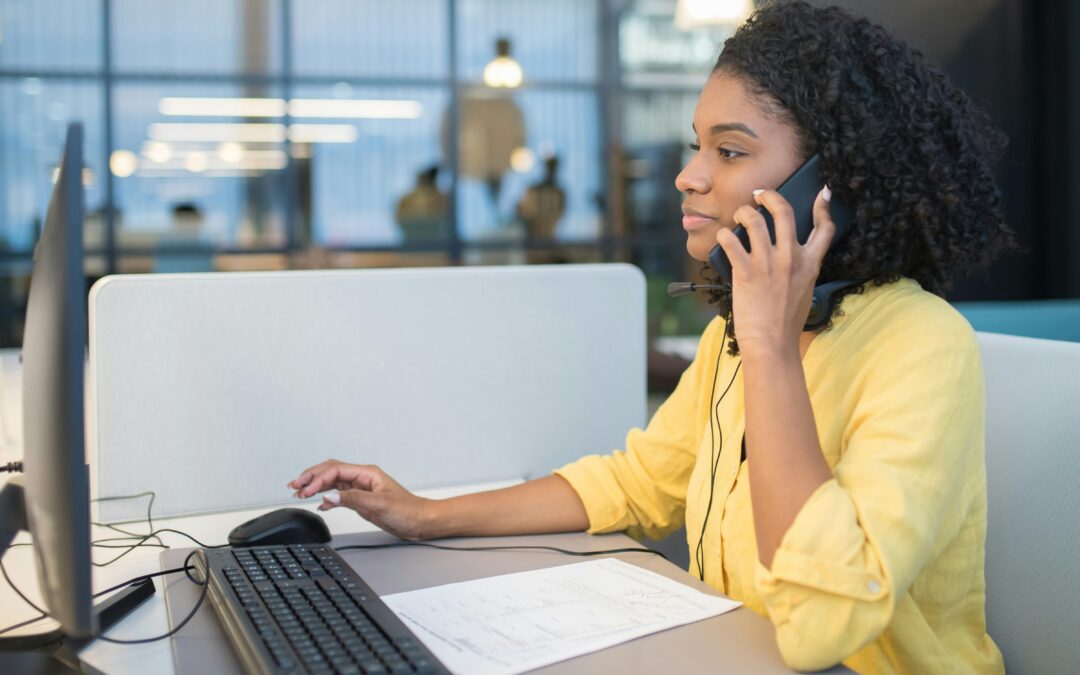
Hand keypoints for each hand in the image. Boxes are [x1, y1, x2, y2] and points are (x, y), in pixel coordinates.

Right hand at [287, 460, 434, 540]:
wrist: (420, 521)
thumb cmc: (408, 510)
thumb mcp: (380, 504)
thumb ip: (354, 499)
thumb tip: (330, 496)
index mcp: (367, 473)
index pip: (335, 470)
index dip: (318, 479)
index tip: (306, 490)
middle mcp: (362, 478)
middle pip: (330, 472)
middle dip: (311, 477)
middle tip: (294, 486)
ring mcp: (361, 488)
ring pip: (332, 483)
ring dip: (316, 486)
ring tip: (300, 493)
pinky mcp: (361, 500)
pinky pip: (339, 495)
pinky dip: (327, 498)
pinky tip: (320, 503)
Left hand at [715, 186, 835, 357]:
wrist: (772, 344)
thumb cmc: (785, 324)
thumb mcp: (804, 292)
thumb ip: (800, 270)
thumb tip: (789, 255)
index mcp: (810, 264)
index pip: (825, 229)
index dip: (824, 207)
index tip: (821, 193)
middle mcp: (791, 258)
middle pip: (784, 211)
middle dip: (770, 196)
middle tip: (759, 194)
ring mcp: (768, 263)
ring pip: (753, 220)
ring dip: (742, 212)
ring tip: (738, 216)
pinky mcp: (746, 272)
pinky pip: (730, 240)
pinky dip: (723, 235)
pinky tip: (723, 238)